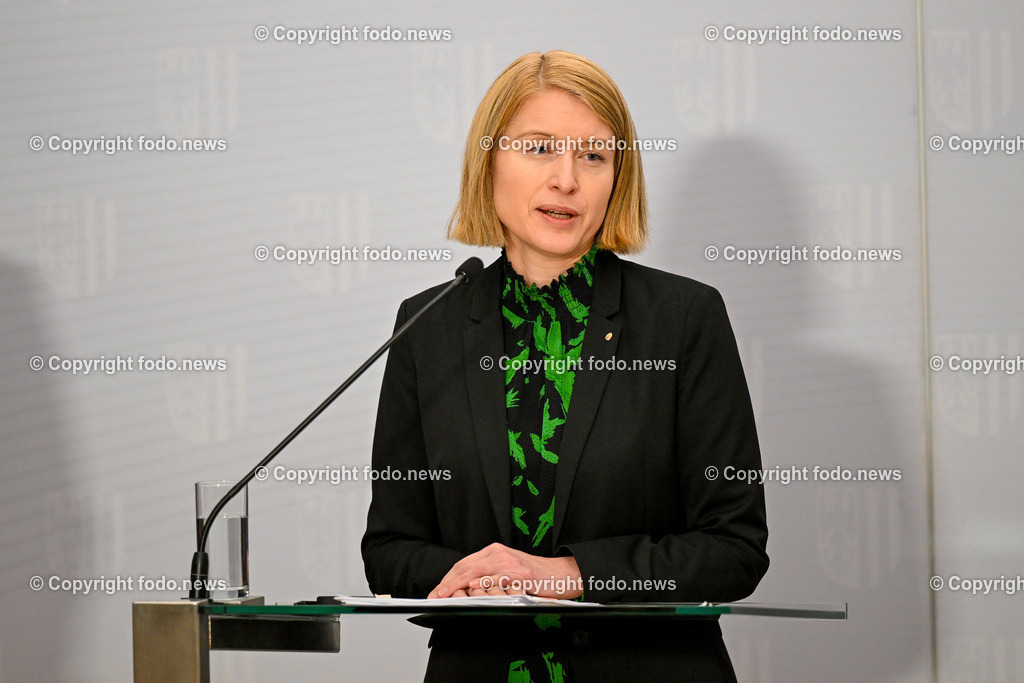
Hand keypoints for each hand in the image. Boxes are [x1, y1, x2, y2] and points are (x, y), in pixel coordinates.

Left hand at [428, 543, 582, 599]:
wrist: (561, 574)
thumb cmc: (534, 576)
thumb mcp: (507, 572)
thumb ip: (488, 576)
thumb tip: (464, 590)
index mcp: (494, 552)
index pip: (464, 564)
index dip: (447, 578)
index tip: (436, 592)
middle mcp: (499, 553)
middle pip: (466, 566)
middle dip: (448, 583)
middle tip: (436, 596)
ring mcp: (510, 562)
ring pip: (477, 571)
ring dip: (458, 585)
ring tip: (446, 596)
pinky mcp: (521, 573)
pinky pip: (497, 578)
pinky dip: (483, 584)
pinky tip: (472, 590)